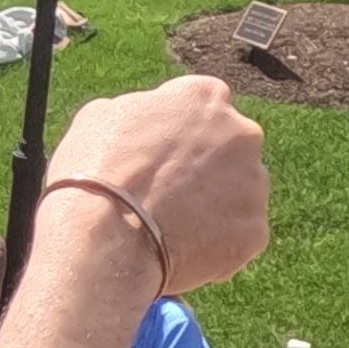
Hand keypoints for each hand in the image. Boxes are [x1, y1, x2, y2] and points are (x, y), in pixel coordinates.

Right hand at [43, 74, 268, 296]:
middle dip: (202, 166)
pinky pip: (236, 236)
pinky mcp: (255, 230)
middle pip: (227, 148)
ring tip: (164, 226)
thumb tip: (145, 122)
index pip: (199, 104)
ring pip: (236, 194)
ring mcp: (255, 184)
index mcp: (204, 97)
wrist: (104, 239)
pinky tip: (177, 250)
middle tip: (163, 191)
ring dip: (211, 206)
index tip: (155, 151)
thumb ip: (139, 111)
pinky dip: (213, 244)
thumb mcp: (99, 116)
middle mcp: (242, 133)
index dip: (175, 131)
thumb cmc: (93, 172)